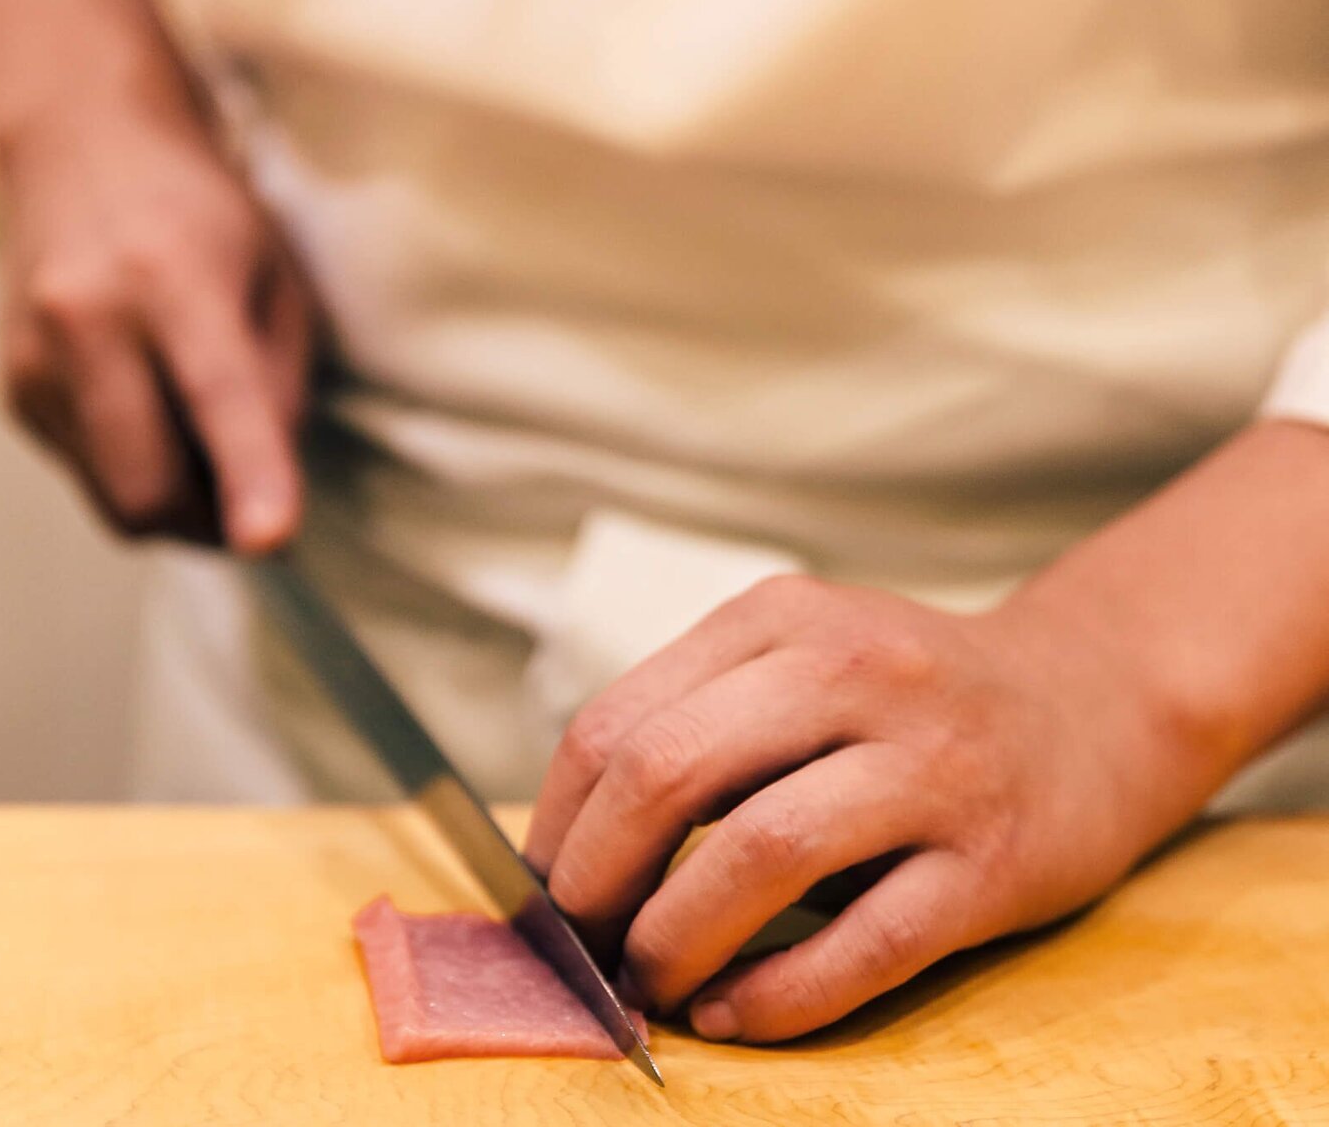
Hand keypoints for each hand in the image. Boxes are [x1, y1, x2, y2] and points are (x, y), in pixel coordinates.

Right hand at [0, 93, 317, 550]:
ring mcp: (34, 360)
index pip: (216, 394)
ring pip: (115, 500)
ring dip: (175, 503)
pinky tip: (150, 404)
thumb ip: (281, 384)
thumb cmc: (204, 215)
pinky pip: (90, 474)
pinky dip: (135, 469)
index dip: (249, 473)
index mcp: (173, 276)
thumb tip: (266, 489)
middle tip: (253, 501)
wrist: (83, 144)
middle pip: (148, 487)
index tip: (272, 540)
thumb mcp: (277, 279)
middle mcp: (85, 318)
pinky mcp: (12, 391)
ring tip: (203, 435)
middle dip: (212, 525)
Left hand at [525, 574, 1217, 1042]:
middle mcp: (853, 671)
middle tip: (581, 942)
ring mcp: (929, 764)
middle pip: (671, 773)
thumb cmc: (907, 696)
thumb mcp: (800, 657)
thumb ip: (699, 720)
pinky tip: (731, 1012)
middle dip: (597, 879)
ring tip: (649, 982)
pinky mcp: (990, 861)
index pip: (619, 720)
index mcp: (782, 617)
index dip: (557, 820)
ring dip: (675, 938)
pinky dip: (777, 995)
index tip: (542, 887)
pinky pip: (864, 944)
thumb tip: (571, 845)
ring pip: (761, 853)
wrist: (1088, 703)